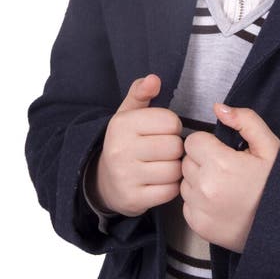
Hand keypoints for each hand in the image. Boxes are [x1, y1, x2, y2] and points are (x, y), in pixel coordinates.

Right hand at [89, 74, 183, 216]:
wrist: (104, 181)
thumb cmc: (125, 142)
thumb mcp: (128, 114)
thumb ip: (141, 93)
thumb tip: (153, 79)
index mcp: (122, 125)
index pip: (170, 121)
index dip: (172, 126)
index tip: (163, 132)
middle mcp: (120, 150)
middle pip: (174, 146)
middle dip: (175, 149)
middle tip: (164, 151)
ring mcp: (125, 177)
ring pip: (175, 170)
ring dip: (175, 169)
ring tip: (163, 165)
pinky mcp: (133, 199)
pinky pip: (170, 191)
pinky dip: (171, 187)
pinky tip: (160, 181)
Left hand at [180, 104, 279, 253]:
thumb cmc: (277, 183)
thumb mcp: (269, 146)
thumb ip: (244, 120)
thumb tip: (218, 108)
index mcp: (220, 163)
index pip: (193, 141)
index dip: (209, 143)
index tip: (224, 152)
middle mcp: (205, 188)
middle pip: (187, 161)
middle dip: (203, 161)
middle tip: (226, 170)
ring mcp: (200, 210)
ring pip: (185, 183)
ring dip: (199, 181)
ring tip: (225, 187)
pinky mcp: (198, 227)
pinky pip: (186, 205)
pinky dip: (199, 202)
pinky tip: (221, 203)